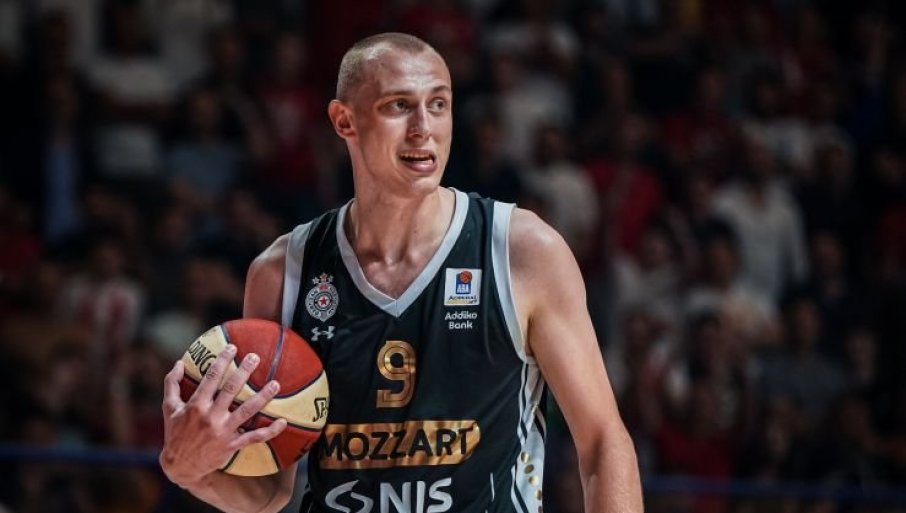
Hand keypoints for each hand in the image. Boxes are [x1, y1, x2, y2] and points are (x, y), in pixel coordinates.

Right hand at [159, 344, 286, 486]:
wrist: (180, 466)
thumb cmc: (175, 433)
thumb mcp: (169, 408)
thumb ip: (172, 384)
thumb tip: (179, 362)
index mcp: (195, 405)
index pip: (210, 378)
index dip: (222, 361)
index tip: (232, 348)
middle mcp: (210, 416)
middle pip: (231, 389)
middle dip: (244, 371)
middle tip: (256, 357)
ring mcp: (223, 431)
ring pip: (247, 411)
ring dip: (263, 397)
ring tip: (276, 384)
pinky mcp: (232, 445)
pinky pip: (254, 437)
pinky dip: (269, 431)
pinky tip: (282, 422)